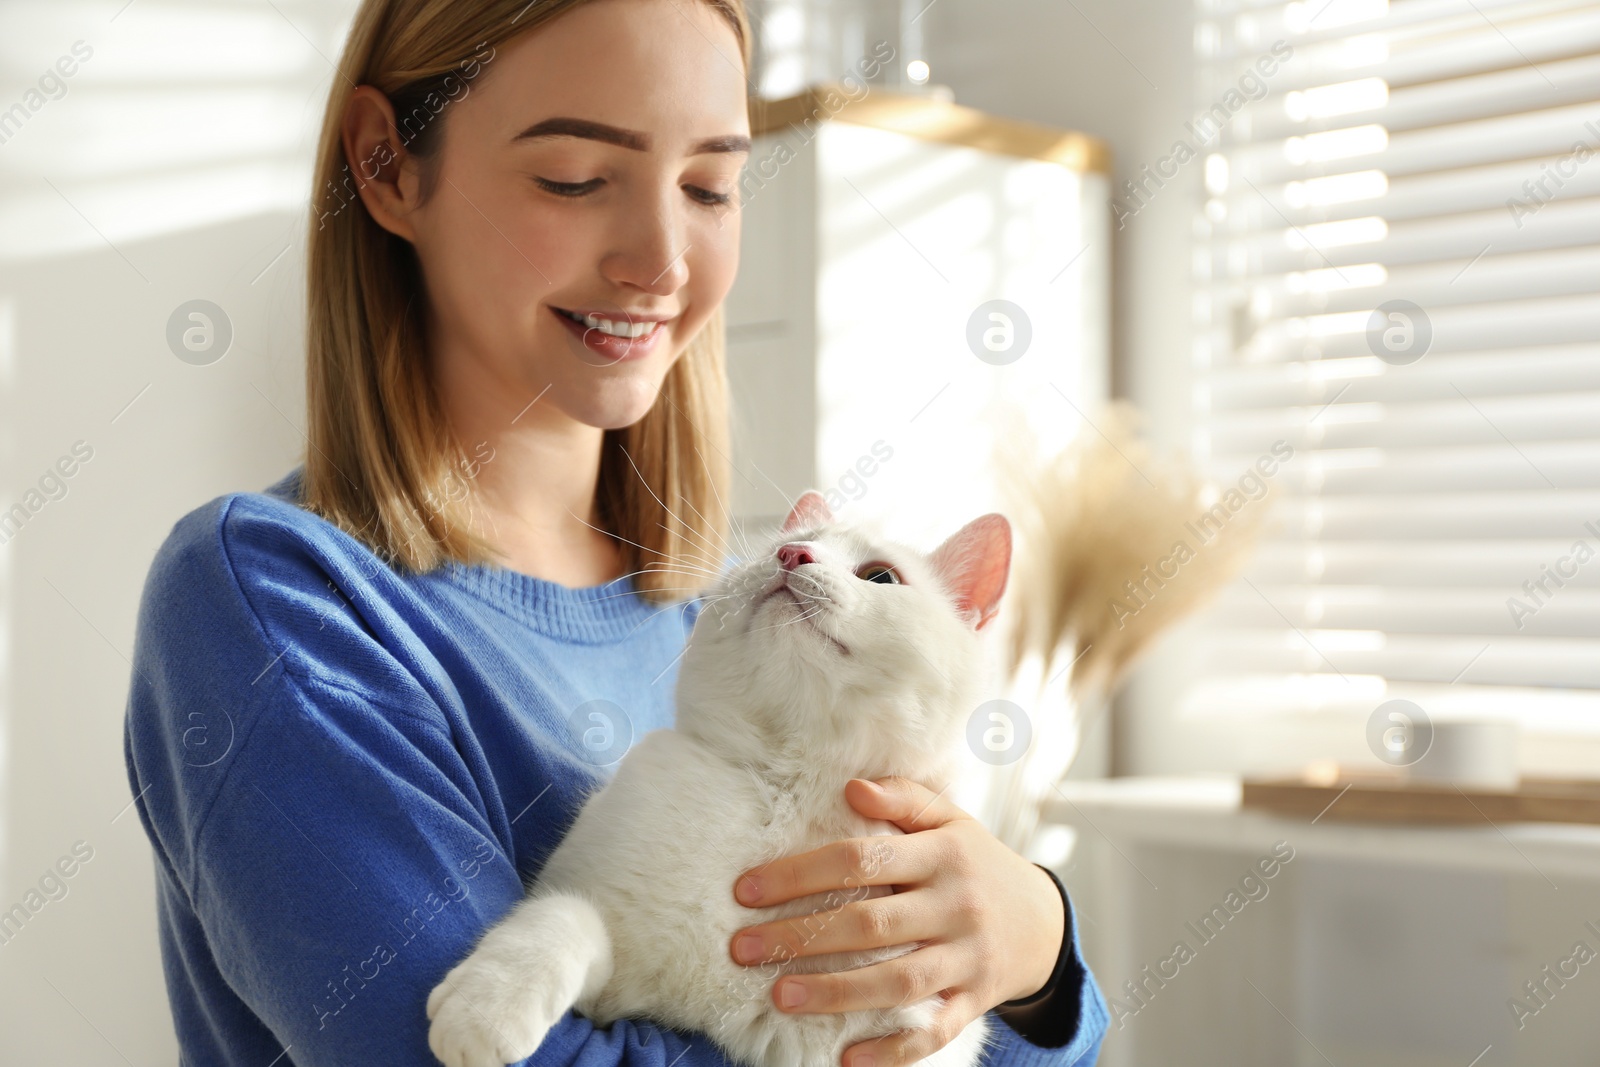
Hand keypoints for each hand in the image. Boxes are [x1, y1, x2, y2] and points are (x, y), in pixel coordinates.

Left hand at [728, 776, 1064, 1066]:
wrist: (1043, 921)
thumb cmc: (976, 863)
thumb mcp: (950, 819)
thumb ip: (903, 798)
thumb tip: (851, 788)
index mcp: (943, 853)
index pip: (861, 859)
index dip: (800, 874)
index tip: (746, 889)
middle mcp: (956, 905)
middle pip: (871, 923)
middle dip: (801, 937)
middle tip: (743, 949)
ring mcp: (967, 957)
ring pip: (898, 981)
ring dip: (836, 993)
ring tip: (780, 997)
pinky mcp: (975, 1001)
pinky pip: (934, 1031)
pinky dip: (894, 1051)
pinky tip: (847, 1057)